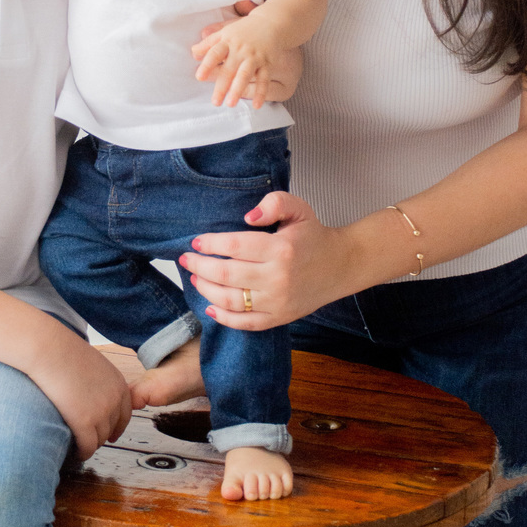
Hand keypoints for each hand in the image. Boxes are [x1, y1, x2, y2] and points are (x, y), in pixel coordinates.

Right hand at [29, 331, 132, 458]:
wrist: (49, 350)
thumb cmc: (62, 351)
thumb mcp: (92, 364)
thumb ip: (99, 381)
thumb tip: (91, 393)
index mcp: (119, 384)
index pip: (125, 414)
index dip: (116, 427)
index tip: (110, 435)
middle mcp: (115, 400)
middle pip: (112, 429)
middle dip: (101, 436)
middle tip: (88, 440)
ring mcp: (101, 412)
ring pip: (99, 440)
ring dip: (89, 444)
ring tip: (78, 445)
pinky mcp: (84, 422)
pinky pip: (87, 446)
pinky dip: (82, 452)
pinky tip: (74, 453)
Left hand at [177, 189, 355, 328]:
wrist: (339, 266)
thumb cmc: (312, 235)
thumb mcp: (298, 209)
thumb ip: (274, 203)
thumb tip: (248, 216)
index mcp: (280, 249)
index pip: (234, 246)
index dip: (210, 244)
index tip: (196, 242)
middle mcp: (278, 278)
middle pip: (226, 274)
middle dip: (199, 266)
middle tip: (186, 260)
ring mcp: (278, 302)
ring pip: (230, 300)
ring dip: (206, 289)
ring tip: (196, 278)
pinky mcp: (279, 318)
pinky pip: (245, 323)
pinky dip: (223, 318)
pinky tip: (210, 307)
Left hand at [192, 10, 281, 108]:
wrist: (271, 22)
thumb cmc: (244, 30)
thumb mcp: (225, 31)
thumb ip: (209, 42)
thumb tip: (193, 52)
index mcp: (228, 42)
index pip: (215, 53)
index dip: (207, 64)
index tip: (199, 77)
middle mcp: (241, 50)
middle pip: (229, 69)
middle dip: (222, 86)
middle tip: (215, 102)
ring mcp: (254, 57)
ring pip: (245, 74)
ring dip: (238, 90)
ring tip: (230, 104)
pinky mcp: (267, 63)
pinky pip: (264, 79)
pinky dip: (261, 93)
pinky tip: (257, 106)